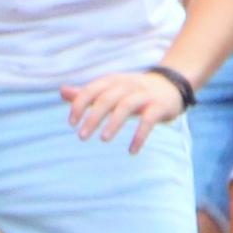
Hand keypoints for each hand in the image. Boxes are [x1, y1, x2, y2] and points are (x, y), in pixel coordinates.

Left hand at [61, 68, 189, 150]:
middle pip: (106, 99)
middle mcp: (127, 85)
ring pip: (126, 106)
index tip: (71, 123)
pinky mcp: (159, 106)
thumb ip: (88, 93)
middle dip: (93, 117)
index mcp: (113, 81)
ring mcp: (144, 95)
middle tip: (81, 137)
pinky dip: (139, 136)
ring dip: (113, 123)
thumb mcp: (111, 89)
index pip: (92, 90)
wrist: (171, 85)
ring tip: (103, 139)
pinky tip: (131, 151)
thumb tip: (62, 92)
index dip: (80, 105)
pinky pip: (148, 121)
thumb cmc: (134, 91)